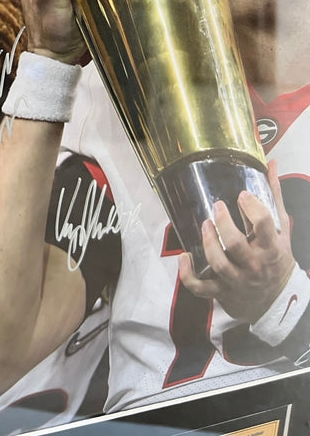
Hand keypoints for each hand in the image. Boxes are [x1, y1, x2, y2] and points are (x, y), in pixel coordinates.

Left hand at [178, 161, 295, 323]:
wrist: (277, 300)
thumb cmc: (276, 257)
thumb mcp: (280, 228)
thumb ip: (273, 197)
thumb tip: (270, 164)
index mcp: (270, 247)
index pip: (264, 225)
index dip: (252, 207)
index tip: (242, 195)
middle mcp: (254, 265)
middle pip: (236, 245)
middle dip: (224, 225)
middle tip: (217, 207)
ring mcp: (237, 280)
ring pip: (219, 265)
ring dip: (208, 244)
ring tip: (204, 225)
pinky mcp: (222, 291)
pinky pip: (202, 288)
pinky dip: (188, 275)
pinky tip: (183, 257)